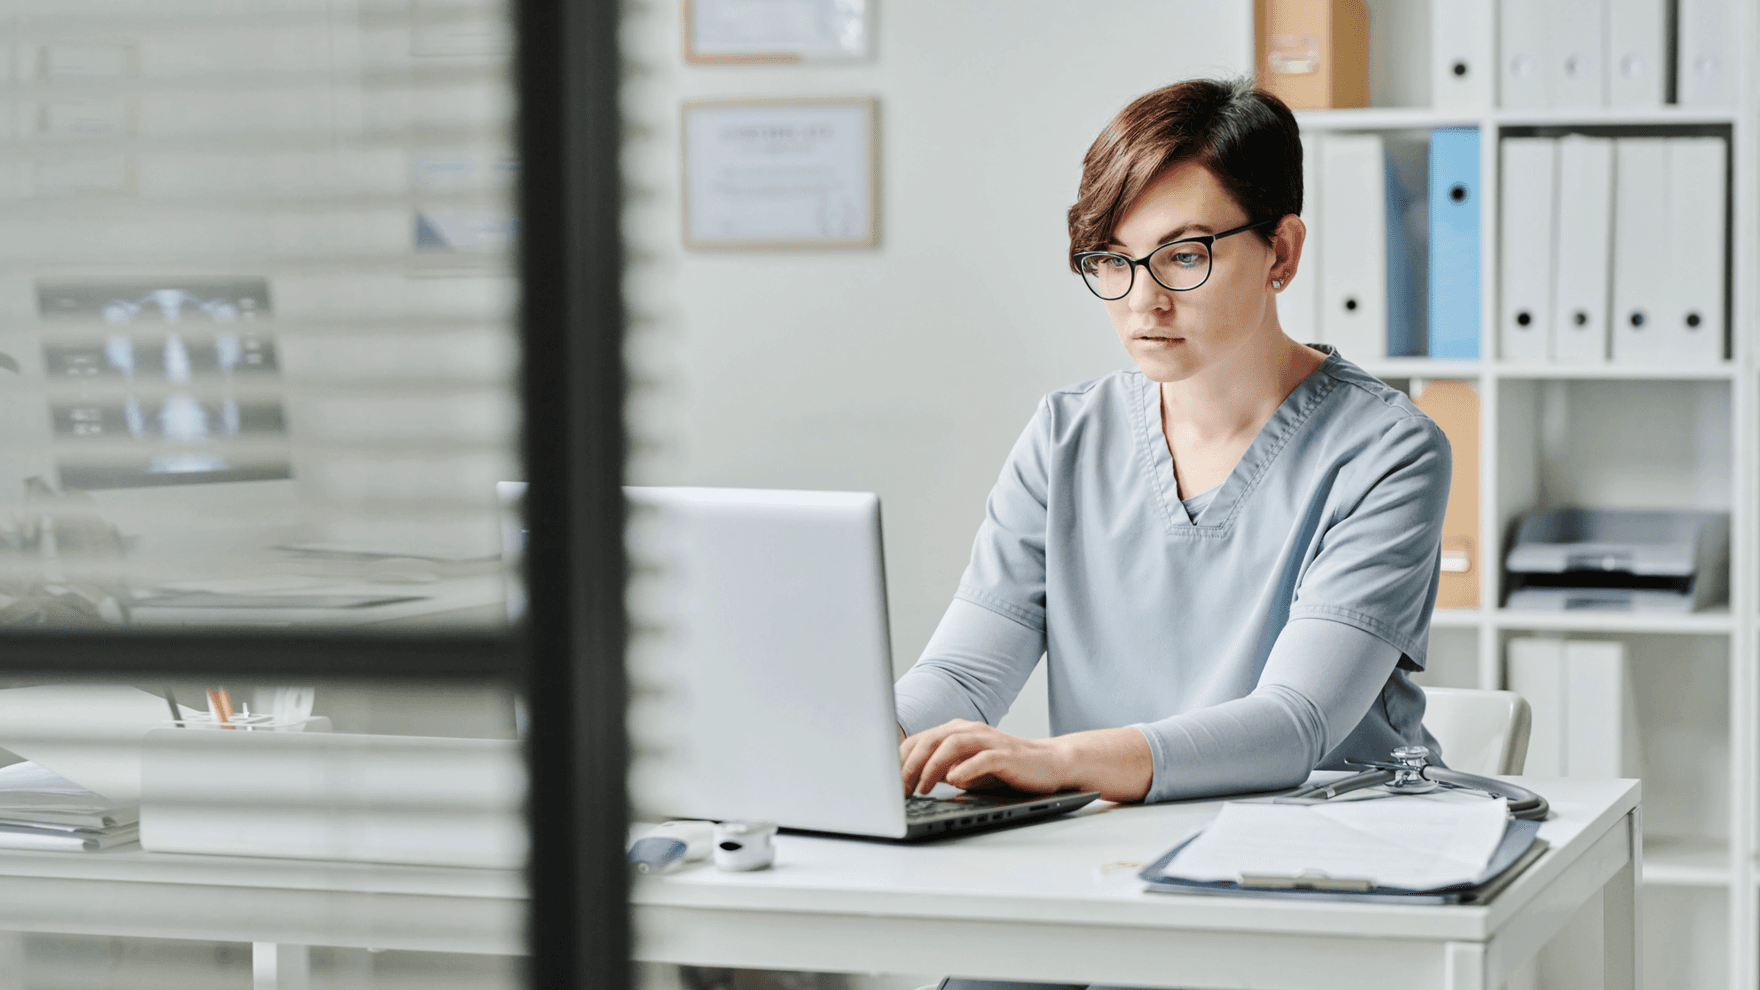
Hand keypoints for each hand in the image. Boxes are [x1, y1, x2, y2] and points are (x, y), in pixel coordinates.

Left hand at [899, 719, 1070, 795]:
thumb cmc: (1005, 769)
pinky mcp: (1006, 754)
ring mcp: (988, 740)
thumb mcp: (966, 769)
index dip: (899, 760)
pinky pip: (981, 758)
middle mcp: (969, 730)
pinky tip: (954, 782)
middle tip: (899, 790)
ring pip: (950, 745)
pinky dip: (964, 769)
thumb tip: (909, 782)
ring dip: (931, 768)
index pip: (918, 740)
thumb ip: (941, 770)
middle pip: (930, 740)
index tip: (886, 783)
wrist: (1048, 765)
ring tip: (920, 789)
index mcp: (956, 731)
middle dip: (909, 765)